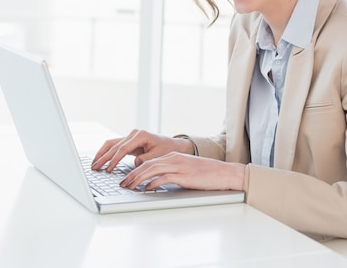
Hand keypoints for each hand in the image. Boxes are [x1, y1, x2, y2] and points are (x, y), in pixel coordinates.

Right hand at [90, 128, 194, 171]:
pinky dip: (106, 153)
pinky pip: (114, 146)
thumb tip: (135, 163)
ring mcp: (130, 136)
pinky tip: (100, 160)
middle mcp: (133, 134)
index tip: (108, 169)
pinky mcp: (128, 141)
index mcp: (141, 135)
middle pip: (114, 145)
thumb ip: (146, 159)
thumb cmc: (166, 150)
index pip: (123, 149)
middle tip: (94, 168)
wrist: (172, 145)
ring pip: (111, 144)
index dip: (114, 160)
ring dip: (102, 154)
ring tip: (94, 164)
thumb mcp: (158, 156)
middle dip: (103, 157)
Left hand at [120, 152, 244, 190]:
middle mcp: (173, 159)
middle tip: (122, 183)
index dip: (134, 170)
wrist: (224, 173)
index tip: (125, 178)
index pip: (148, 161)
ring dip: (138, 179)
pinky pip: (164, 178)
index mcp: (172, 157)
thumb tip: (155, 183)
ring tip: (129, 186)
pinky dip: (153, 183)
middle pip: (146, 164)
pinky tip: (146, 189)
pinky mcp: (184, 175)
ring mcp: (178, 166)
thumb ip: (170, 174)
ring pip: (152, 170)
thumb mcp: (185, 170)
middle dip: (131, 174)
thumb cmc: (206, 174)